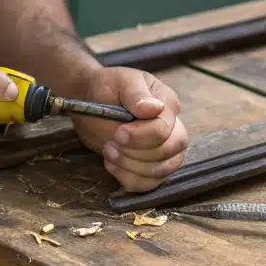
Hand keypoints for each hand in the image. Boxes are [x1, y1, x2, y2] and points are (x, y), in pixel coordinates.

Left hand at [75, 67, 186, 191]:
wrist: (92, 99)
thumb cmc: (109, 87)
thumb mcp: (121, 81)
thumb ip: (137, 94)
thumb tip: (154, 108)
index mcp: (168, 104)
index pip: (164, 129)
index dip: (141, 136)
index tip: (118, 133)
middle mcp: (172, 128)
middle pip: (169, 152)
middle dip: (137, 153)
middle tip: (111, 144)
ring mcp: (164, 150)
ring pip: (161, 171)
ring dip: (131, 167)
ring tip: (109, 151)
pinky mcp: (150, 166)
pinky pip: (149, 184)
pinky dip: (129, 179)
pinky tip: (111, 165)